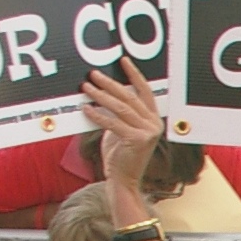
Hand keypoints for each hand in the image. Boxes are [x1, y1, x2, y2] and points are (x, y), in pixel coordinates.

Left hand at [82, 60, 164, 198]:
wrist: (123, 179)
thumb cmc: (121, 156)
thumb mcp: (121, 130)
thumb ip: (119, 114)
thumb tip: (103, 94)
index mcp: (153, 119)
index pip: (145, 91)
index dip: (134, 74)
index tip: (123, 61)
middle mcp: (153, 124)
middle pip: (130, 97)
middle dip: (110, 83)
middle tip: (93, 75)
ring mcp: (148, 132)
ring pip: (121, 108)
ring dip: (100, 96)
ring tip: (86, 88)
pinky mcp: (137, 140)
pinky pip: (113, 123)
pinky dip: (98, 115)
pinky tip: (86, 109)